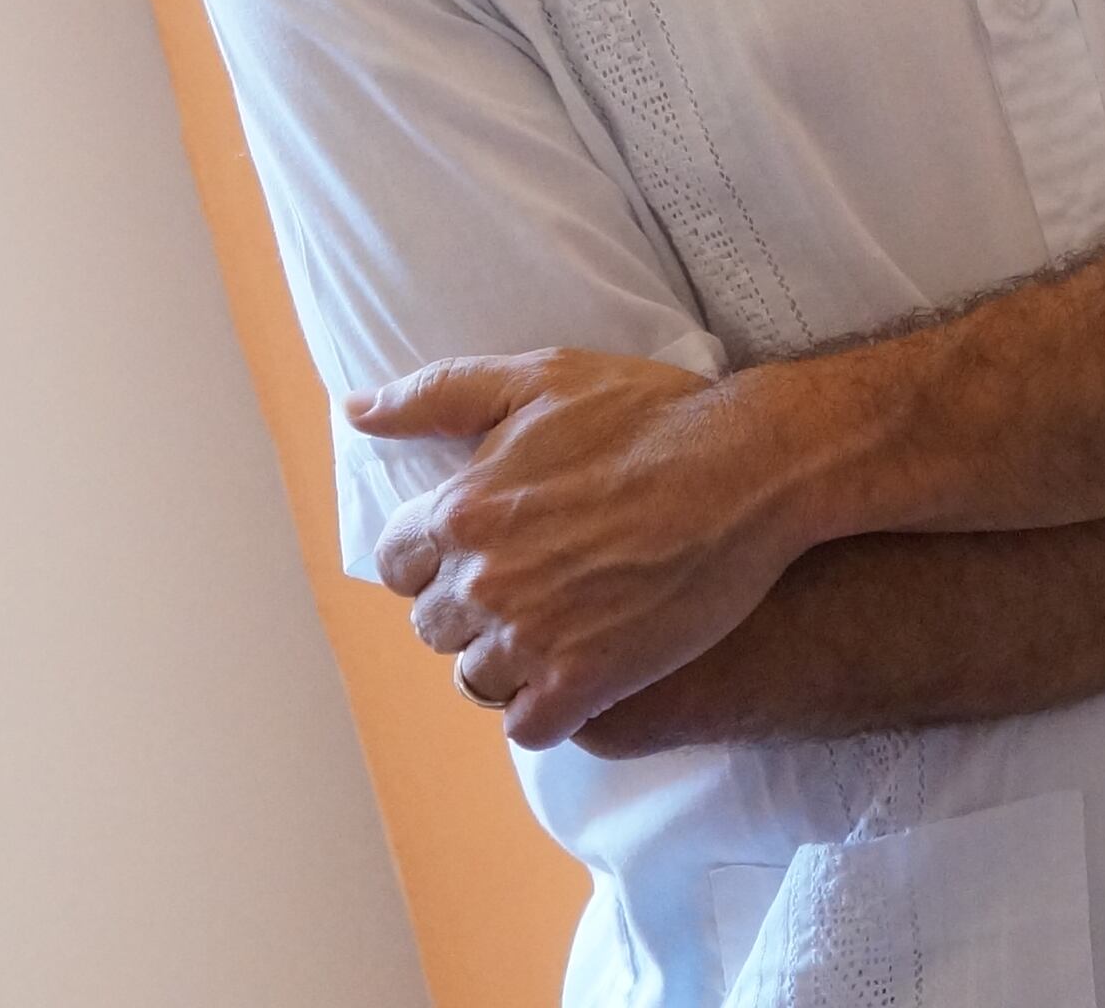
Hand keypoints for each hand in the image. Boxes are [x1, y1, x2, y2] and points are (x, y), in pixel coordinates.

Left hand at [354, 350, 815, 747]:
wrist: (751, 466)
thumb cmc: (650, 414)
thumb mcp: (539, 379)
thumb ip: (436, 395)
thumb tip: (354, 410)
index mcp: (463, 509)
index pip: (398, 565)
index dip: (435, 559)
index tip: (482, 550)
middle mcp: (485, 580)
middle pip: (435, 627)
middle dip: (472, 609)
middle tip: (534, 585)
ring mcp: (534, 637)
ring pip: (476, 680)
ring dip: (507, 661)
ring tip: (558, 630)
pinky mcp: (588, 680)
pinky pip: (530, 726)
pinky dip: (547, 709)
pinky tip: (582, 675)